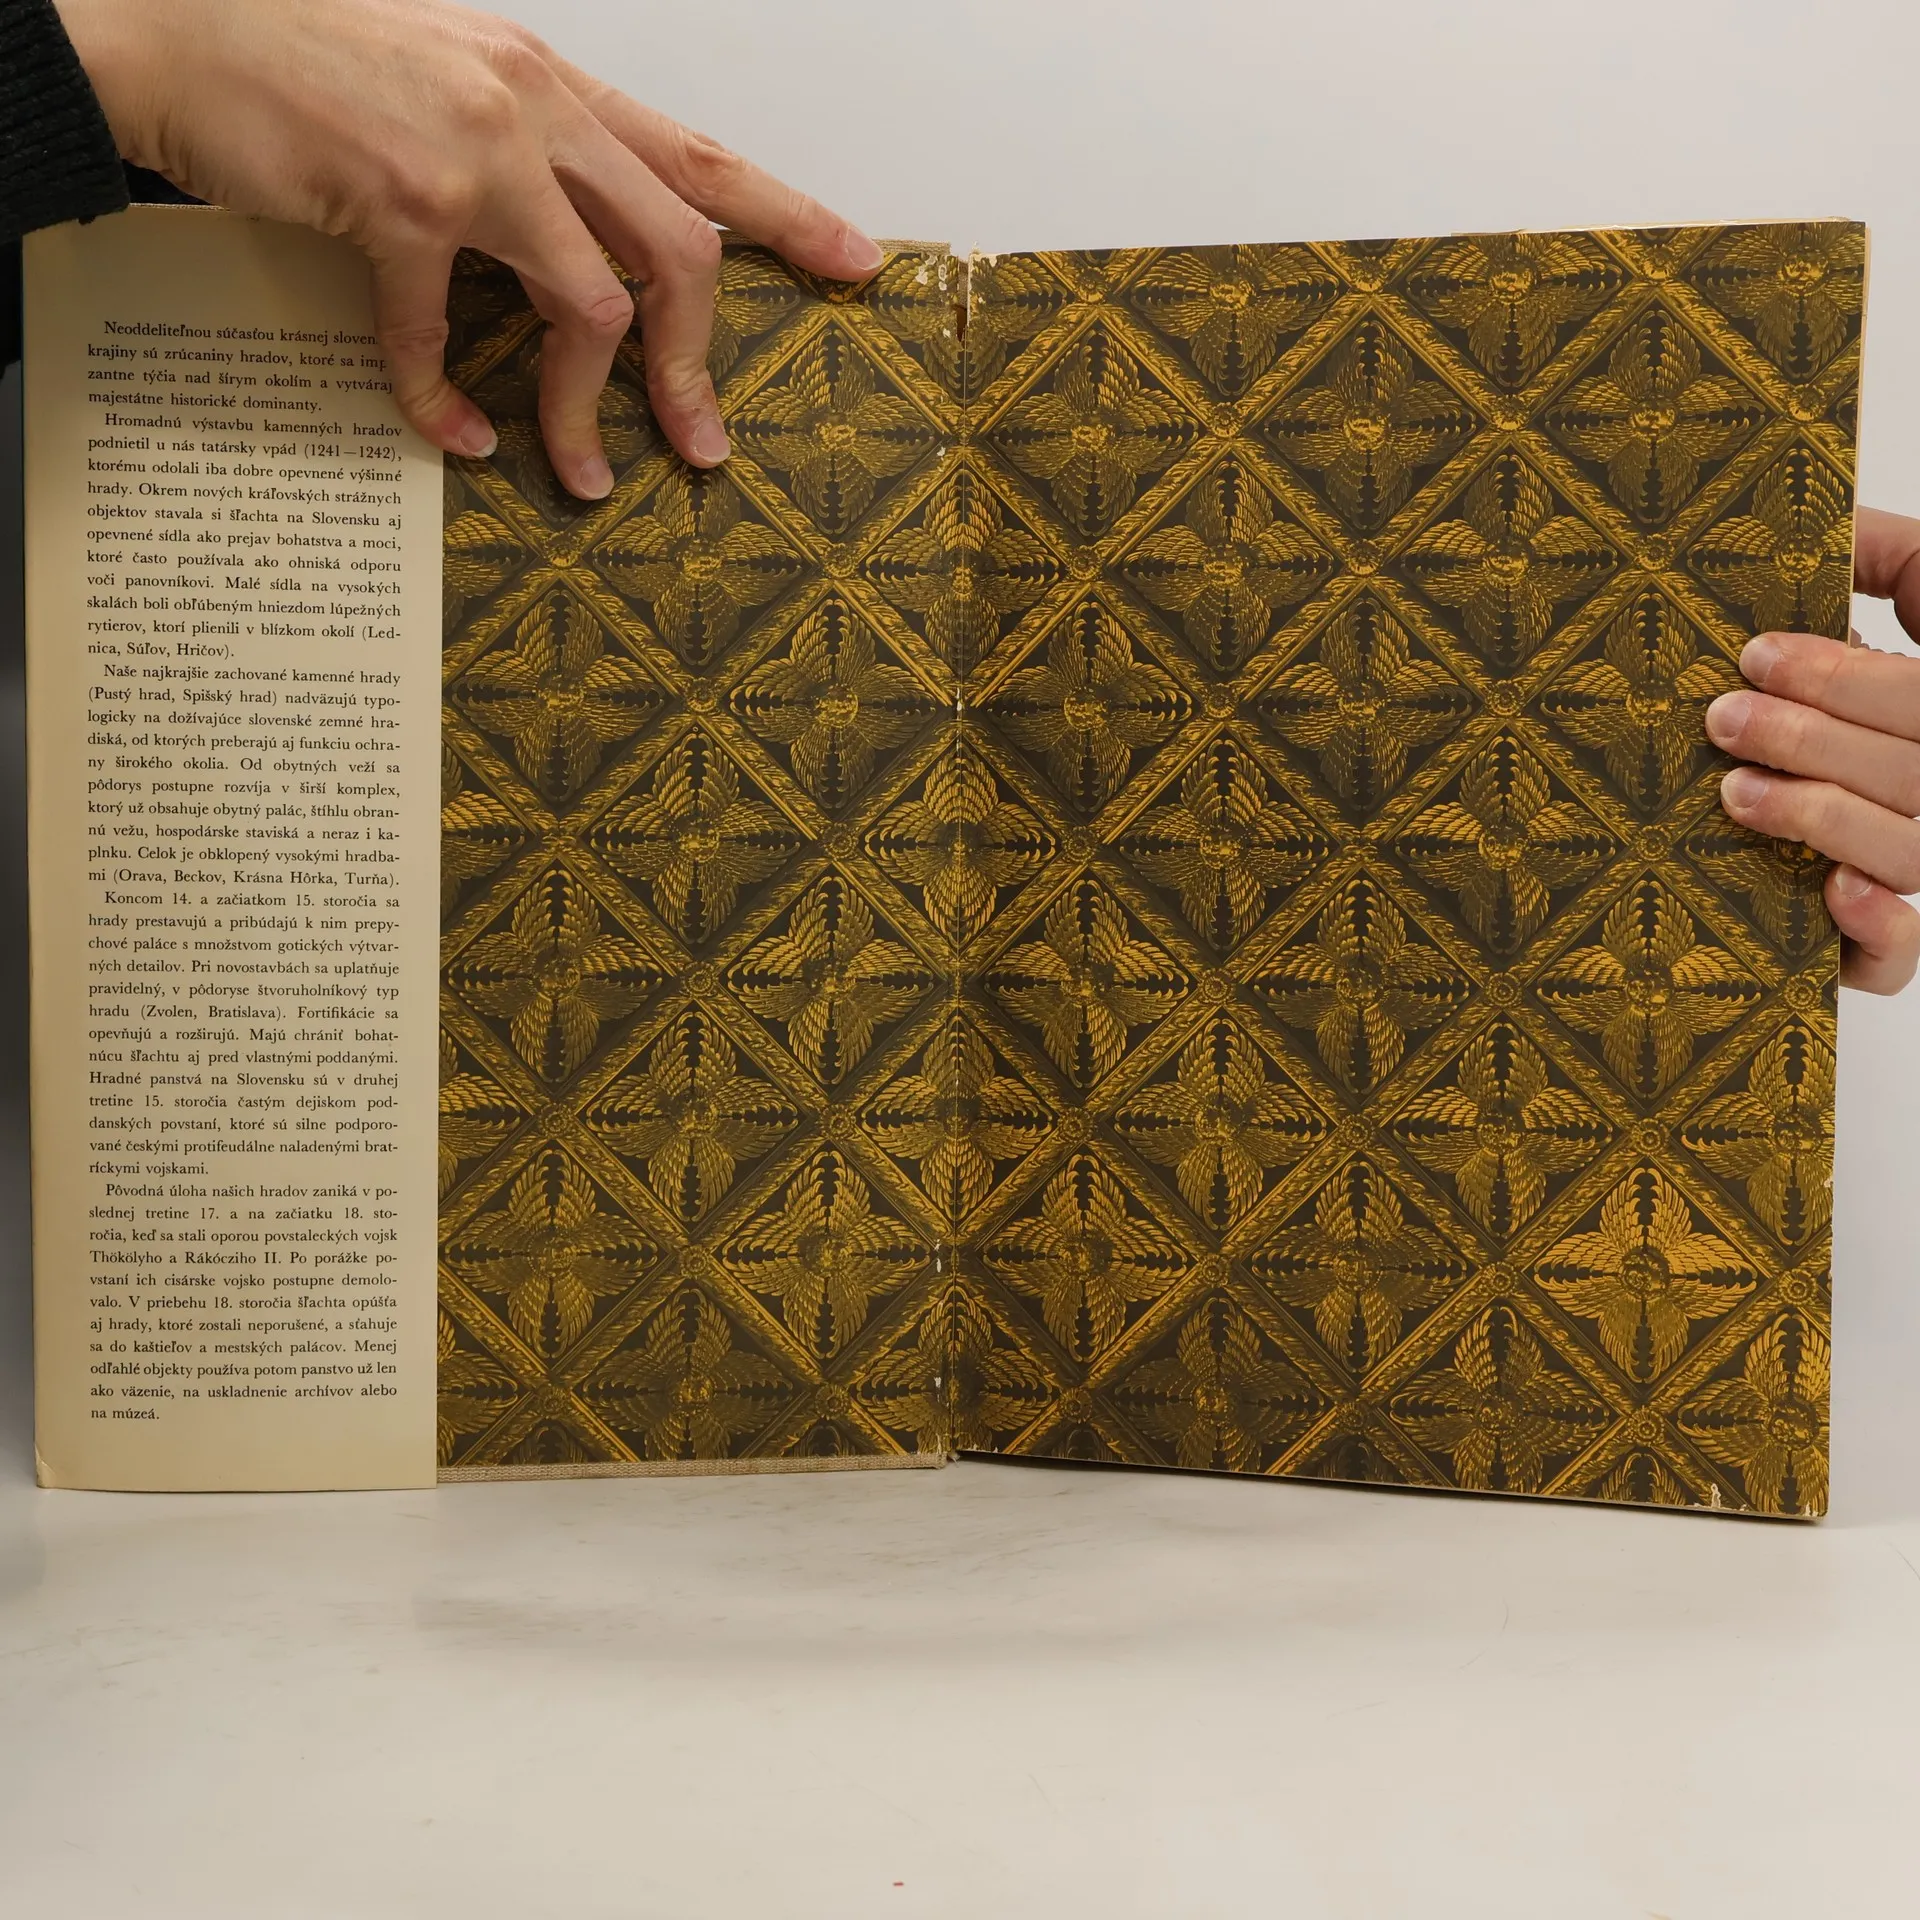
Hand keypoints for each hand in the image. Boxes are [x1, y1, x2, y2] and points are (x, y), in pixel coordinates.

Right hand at [54, 0, 881, 496]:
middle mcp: (533, 107)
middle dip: (697, 360)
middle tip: (697, 442)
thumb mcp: (449, 81)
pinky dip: (451, 403)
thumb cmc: (309, 60)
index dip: (789, 216)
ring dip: (588, 412)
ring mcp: (473, 152)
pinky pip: (447, 337)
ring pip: (593, 307)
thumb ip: (528, 150)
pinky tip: (457, 438)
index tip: (858, 264)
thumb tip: (583, 239)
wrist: (174, 27)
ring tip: (581, 478)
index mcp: (554, 83)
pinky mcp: (400, 202)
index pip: (700, 156)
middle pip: (678, 248)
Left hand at [1705, 507, 1919, 992]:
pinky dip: (1881, 932)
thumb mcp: (1887, 612)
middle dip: (1816, 738)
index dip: (1846, 680)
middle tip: (1720, 717)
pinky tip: (1835, 894)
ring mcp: (1919, 868)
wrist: (1801, 808)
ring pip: (1913, 854)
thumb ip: (1891, 560)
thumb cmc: (1824, 690)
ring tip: (1734, 792)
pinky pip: (1902, 956)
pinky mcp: (1883, 941)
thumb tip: (1839, 520)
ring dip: (1824, 817)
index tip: (1755, 653)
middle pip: (1919, 774)